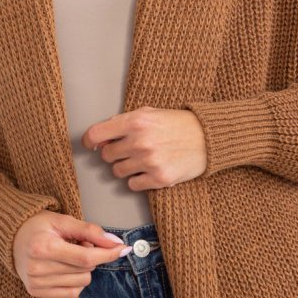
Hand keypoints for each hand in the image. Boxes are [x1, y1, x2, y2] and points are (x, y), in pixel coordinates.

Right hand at [13, 212, 130, 297]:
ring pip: (82, 283)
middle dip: (91, 256)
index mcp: (43, 247)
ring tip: (67, 255)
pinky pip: (72, 294)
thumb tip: (115, 242)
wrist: (11, 238)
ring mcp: (35, 282)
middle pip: (86, 270)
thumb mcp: (63, 221)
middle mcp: (37, 268)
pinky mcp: (36, 292)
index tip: (124, 249)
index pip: (85, 257)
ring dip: (82, 269)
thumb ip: (90, 231)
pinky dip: (75, 281)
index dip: (108, 254)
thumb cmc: (38, 226)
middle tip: (77, 243)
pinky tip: (63, 268)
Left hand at [81, 106, 206, 188]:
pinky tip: (149, 170)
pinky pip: (133, 185)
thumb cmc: (178, 124)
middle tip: (128, 150)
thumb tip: (100, 138)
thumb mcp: (149, 113)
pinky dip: (138, 180)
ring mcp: (149, 162)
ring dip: (126, 167)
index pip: (97, 134)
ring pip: (118, 172)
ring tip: (141, 159)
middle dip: (114, 153)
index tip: (91, 145)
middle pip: (107, 156)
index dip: (90, 141)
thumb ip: (123, 122)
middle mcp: (140, 142)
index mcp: (135, 121)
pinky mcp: (159, 179)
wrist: (208, 138)